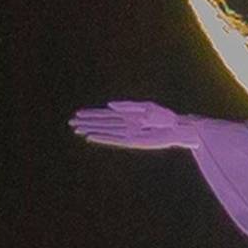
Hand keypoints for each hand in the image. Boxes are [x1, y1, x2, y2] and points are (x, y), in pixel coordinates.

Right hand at [68, 100, 196, 149]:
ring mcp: (127, 133)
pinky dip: (102, 138)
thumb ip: (127, 106)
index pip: (106, 114)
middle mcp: (125, 124)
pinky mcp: (132, 141)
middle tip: (70, 122)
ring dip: (91, 130)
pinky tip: (91, 137)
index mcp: (128, 114)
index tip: (78, 113)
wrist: (177, 128)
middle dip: (87, 122)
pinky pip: (114, 139)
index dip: (92, 114)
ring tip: (77, 129)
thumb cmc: (165, 116)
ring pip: (105, 131)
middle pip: (102, 122)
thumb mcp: (147, 107)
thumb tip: (109, 105)